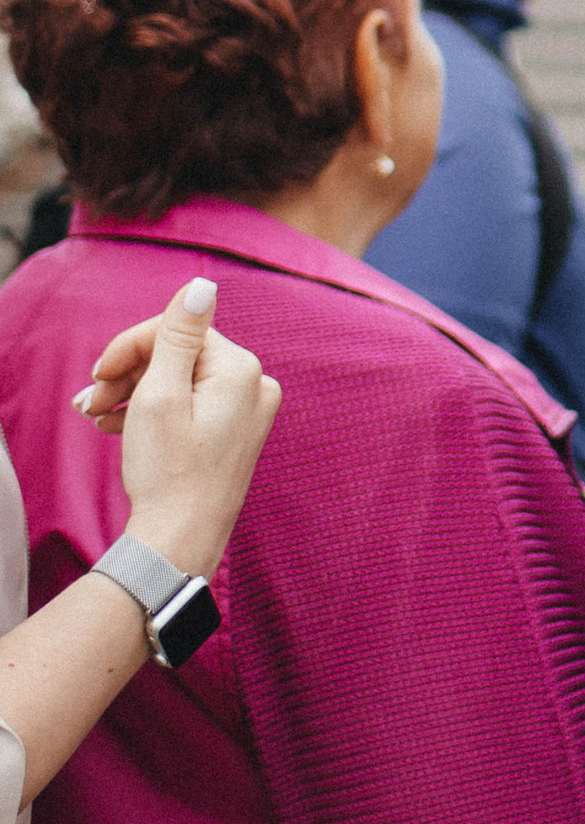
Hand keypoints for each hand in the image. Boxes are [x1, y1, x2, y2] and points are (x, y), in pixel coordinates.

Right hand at [78, 279, 282, 583]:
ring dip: (133, 393)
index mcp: (242, 369)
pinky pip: (190, 406)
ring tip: (96, 417)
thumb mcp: (161, 394)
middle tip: (89, 402)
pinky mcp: (235, 433)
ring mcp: (248, 411)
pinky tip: (117, 427)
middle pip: (178, 356)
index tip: (94, 378)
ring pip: (179, 382)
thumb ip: (178, 335)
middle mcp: (255, 385)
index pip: (175, 333)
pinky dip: (152, 411)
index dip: (127, 350)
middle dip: (128, 375)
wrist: (179, 540)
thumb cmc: (167, 471)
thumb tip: (202, 283)